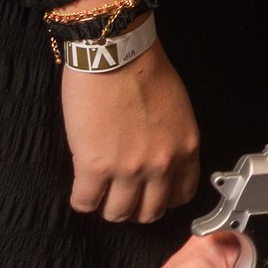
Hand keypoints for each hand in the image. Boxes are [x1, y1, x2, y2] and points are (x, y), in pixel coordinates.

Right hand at [60, 36, 200, 224]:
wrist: (116, 54)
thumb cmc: (144, 71)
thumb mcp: (176, 110)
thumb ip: (171, 140)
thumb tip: (157, 158)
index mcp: (185, 148)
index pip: (182, 195)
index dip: (163, 198)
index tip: (150, 194)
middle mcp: (161, 164)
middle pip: (149, 212)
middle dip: (135, 208)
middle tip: (122, 196)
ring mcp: (128, 169)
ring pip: (117, 213)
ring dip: (106, 206)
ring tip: (100, 192)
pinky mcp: (95, 167)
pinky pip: (85, 203)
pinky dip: (82, 200)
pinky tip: (81, 188)